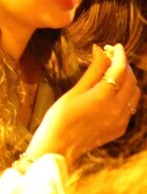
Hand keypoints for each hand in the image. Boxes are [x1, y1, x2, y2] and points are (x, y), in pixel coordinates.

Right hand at [29, 44, 137, 160]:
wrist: (58, 146)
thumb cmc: (59, 117)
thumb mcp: (74, 91)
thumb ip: (92, 71)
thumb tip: (100, 51)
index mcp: (103, 96)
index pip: (119, 69)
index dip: (119, 55)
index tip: (115, 46)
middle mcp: (117, 108)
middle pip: (130, 80)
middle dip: (123, 65)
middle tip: (112, 57)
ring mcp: (121, 120)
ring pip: (135, 94)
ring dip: (128, 81)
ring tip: (115, 74)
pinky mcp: (120, 128)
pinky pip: (130, 108)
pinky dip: (126, 96)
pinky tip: (113, 93)